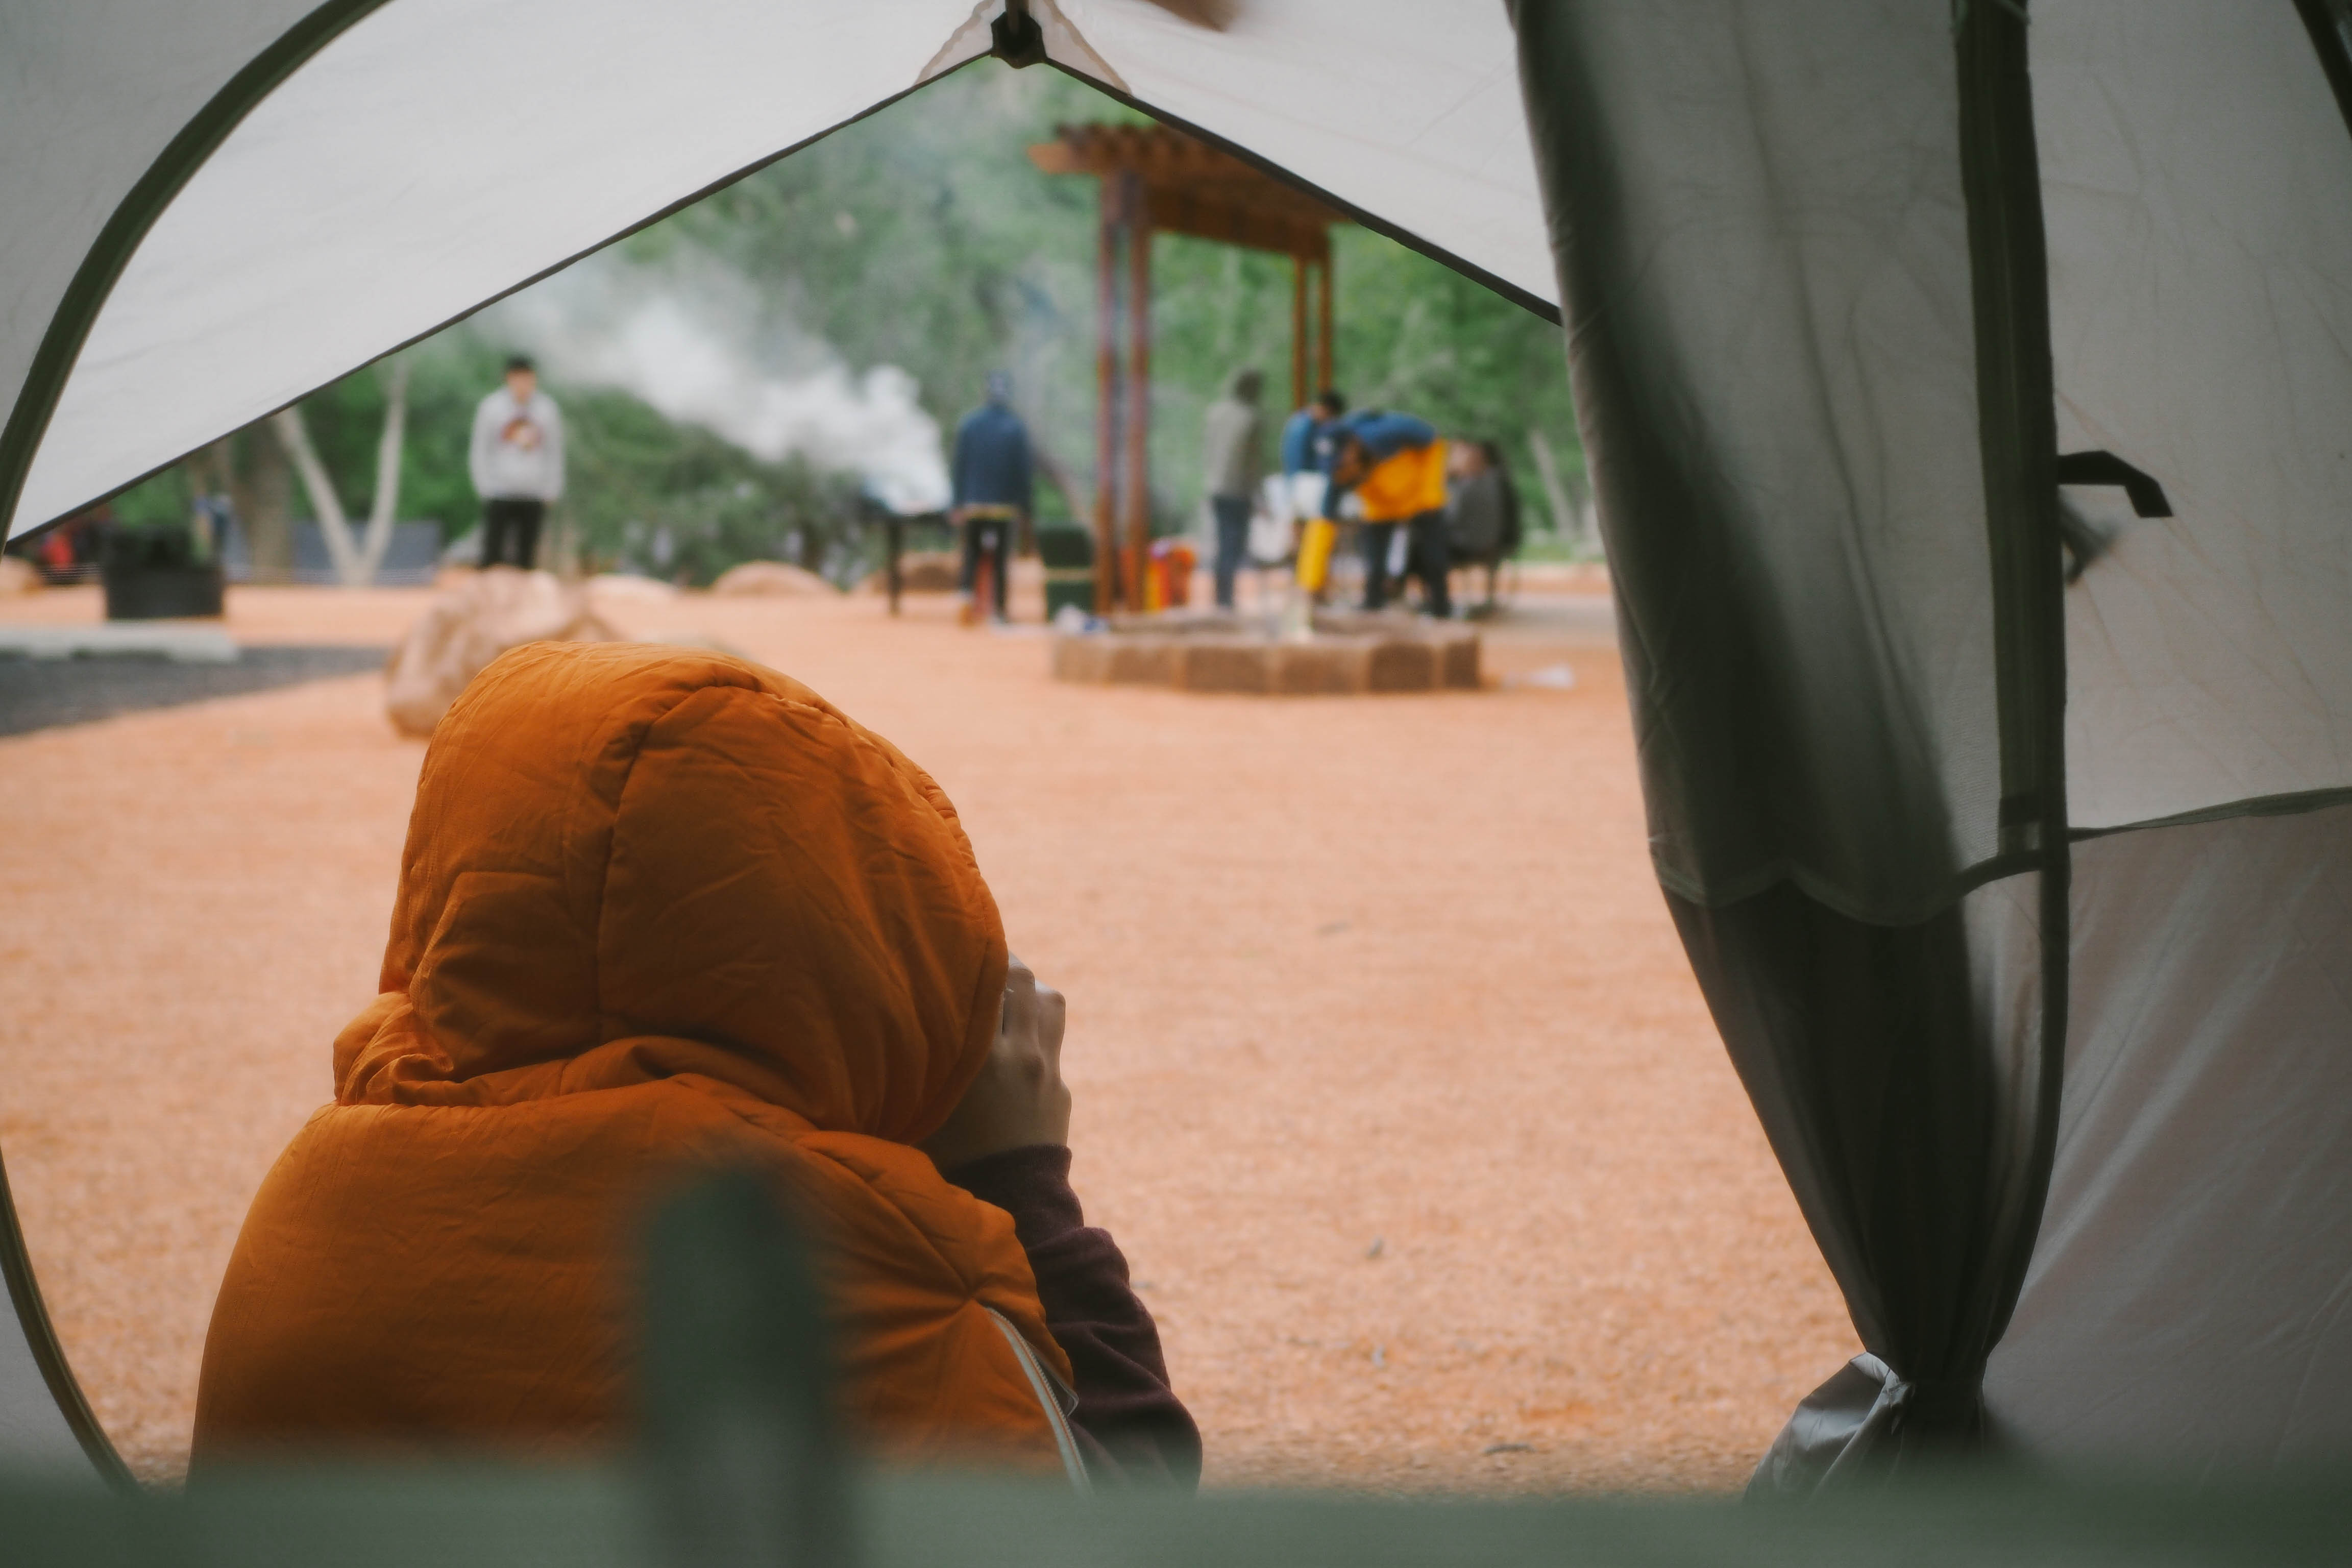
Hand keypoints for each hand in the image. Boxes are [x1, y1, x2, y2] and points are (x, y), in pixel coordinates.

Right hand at [920, 955, 1070, 1170]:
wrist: (1010, 1205)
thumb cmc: (950, 1161)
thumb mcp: (926, 1107)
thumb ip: (921, 1064)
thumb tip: (899, 1023)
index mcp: (983, 1058)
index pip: (986, 983)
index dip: (974, 954)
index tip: (958, 941)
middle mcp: (1021, 1056)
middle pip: (1023, 979)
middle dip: (1004, 961)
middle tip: (982, 956)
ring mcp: (1048, 1069)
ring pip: (1048, 999)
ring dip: (1028, 987)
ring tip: (1005, 985)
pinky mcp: (1060, 1088)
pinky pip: (1053, 1036)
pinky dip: (1035, 1024)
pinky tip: (1013, 1032)